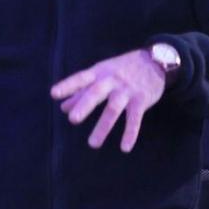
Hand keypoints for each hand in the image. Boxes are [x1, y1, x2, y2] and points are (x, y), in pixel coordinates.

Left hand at [50, 48, 166, 151]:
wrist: (155, 61)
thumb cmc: (122, 69)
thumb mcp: (101, 75)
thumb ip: (82, 91)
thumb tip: (63, 108)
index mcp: (99, 73)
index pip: (81, 79)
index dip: (68, 86)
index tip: (54, 94)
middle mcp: (112, 80)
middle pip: (97, 92)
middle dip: (85, 105)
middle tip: (73, 119)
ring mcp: (127, 90)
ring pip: (114, 108)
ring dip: (103, 126)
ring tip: (92, 144)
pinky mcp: (141, 99)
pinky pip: (135, 118)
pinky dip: (130, 132)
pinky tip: (125, 147)